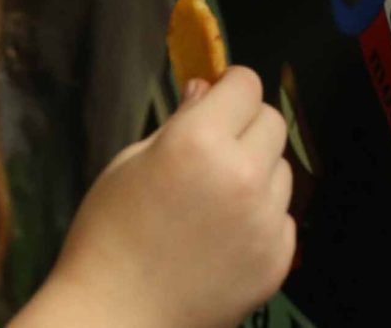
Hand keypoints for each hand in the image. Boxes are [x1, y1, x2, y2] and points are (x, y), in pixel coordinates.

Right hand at [28, 69, 294, 327]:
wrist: (116, 320)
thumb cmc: (108, 238)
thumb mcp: (129, 163)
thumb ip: (179, 121)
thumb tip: (207, 89)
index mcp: (199, 142)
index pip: (246, 85)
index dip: (229, 88)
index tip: (217, 99)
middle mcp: (242, 176)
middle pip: (273, 121)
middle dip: (246, 125)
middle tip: (215, 149)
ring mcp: (265, 221)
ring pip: (282, 169)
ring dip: (257, 171)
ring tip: (213, 199)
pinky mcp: (277, 259)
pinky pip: (282, 217)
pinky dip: (261, 218)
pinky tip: (222, 236)